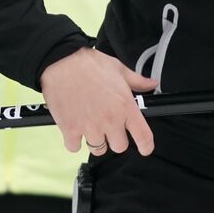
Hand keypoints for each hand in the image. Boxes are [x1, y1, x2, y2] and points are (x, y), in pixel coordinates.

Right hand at [40, 47, 157, 156]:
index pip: (143, 136)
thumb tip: (152, 84)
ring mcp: (90, 127)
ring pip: (98, 150)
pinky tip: (75, 128)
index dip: (146, 146)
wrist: (61, 62)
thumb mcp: (119, 68)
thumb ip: (137, 81)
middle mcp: (110, 120)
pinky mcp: (70, 129)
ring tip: (91, 125)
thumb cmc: (89, 64)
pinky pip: (75, 148)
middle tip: (109, 127)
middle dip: (116, 139)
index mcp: (125, 106)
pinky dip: (74, 141)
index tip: (145, 148)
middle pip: (120, 147)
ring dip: (96, 141)